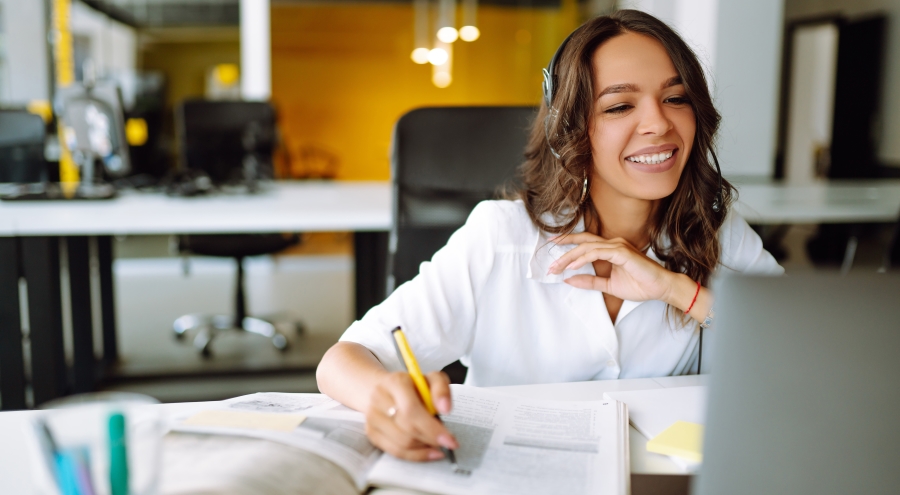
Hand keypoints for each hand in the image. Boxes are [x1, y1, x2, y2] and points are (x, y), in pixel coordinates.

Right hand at [364, 371, 457, 461]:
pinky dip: (416, 455)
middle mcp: (379, 399)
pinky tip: (428, 451)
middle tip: (448, 442)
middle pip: (407, 429)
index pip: (411, 410)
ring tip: (436, 442)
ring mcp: (373, 417)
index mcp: (395, 382)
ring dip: (424, 447)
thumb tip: (445, 408)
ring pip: (402, 443)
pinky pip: (395, 451)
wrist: (387, 388)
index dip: (431, 428)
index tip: (450, 439)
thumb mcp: (432, 379)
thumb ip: (441, 389)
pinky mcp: (372, 433)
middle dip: (431, 439)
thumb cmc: (413, 386)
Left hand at [548, 233, 675, 302]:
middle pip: (583, 240)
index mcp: (610, 249)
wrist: (660, 289)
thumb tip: (568, 279)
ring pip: (587, 247)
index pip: (585, 242)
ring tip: (557, 267)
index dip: (568, 242)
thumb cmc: (640, 285)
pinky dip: (583, 259)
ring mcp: (618, 246)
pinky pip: (597, 253)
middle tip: (548, 255)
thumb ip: (590, 281)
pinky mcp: (622, 253)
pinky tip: (572, 266)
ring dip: (569, 257)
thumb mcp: (609, 285)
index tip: (552, 246)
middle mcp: (613, 244)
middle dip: (564, 245)